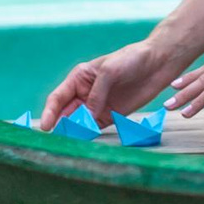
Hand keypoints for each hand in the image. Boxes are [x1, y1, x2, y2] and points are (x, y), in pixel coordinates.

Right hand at [38, 37, 180, 131]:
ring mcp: (97, 105)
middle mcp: (85, 93)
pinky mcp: (111, 115)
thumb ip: (97, 94)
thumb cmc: (131, 59)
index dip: (50, 113)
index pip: (58, 98)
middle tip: (56, 140)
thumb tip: (86, 117)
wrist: (158, 63)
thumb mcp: (110, 71)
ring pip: (79, 123)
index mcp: (79, 78)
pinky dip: (89, 135)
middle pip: (66, 113)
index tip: (45, 127)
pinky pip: (95, 128)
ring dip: (73, 133)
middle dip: (60, 126)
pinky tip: (85, 142)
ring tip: (68, 144)